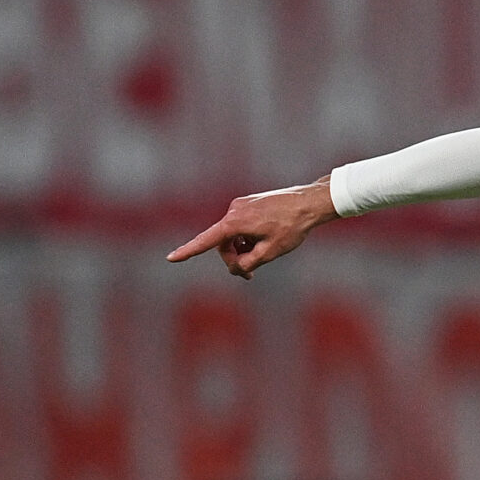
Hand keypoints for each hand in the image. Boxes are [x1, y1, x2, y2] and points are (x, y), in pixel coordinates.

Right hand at [166, 179, 336, 277]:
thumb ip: (249, 263)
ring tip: (262, 255)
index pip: (207, 241)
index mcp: (235, 223)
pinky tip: (264, 242)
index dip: (188, 251)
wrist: (308, 203)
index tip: (171, 258)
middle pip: (223, 243)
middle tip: (250, 275)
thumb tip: (237, 268)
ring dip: (242, 250)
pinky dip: (247, 238)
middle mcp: (233, 211)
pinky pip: (240, 227)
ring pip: (232, 236)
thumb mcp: (271, 252)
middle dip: (234, 259)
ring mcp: (240, 206)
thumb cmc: (292, 227)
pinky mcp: (247, 204)